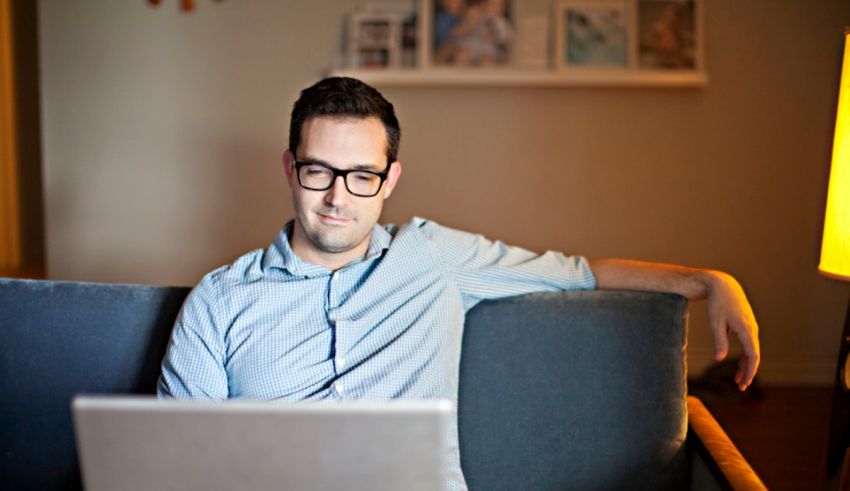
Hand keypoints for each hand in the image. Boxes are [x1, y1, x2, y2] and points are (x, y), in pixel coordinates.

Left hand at [703, 270, 760, 390]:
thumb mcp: (715, 322)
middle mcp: (752, 329)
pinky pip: (749, 344)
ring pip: (752, 350)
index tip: (745, 383)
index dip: (750, 370)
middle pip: (754, 355)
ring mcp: (751, 327)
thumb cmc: (717, 303)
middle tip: (741, 387)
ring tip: (739, 380)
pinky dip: (745, 355)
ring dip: (747, 365)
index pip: (753, 355)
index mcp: (746, 330)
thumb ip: (719, 341)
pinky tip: (740, 364)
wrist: (723, 285)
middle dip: (748, 372)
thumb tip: (719, 359)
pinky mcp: (747, 326)